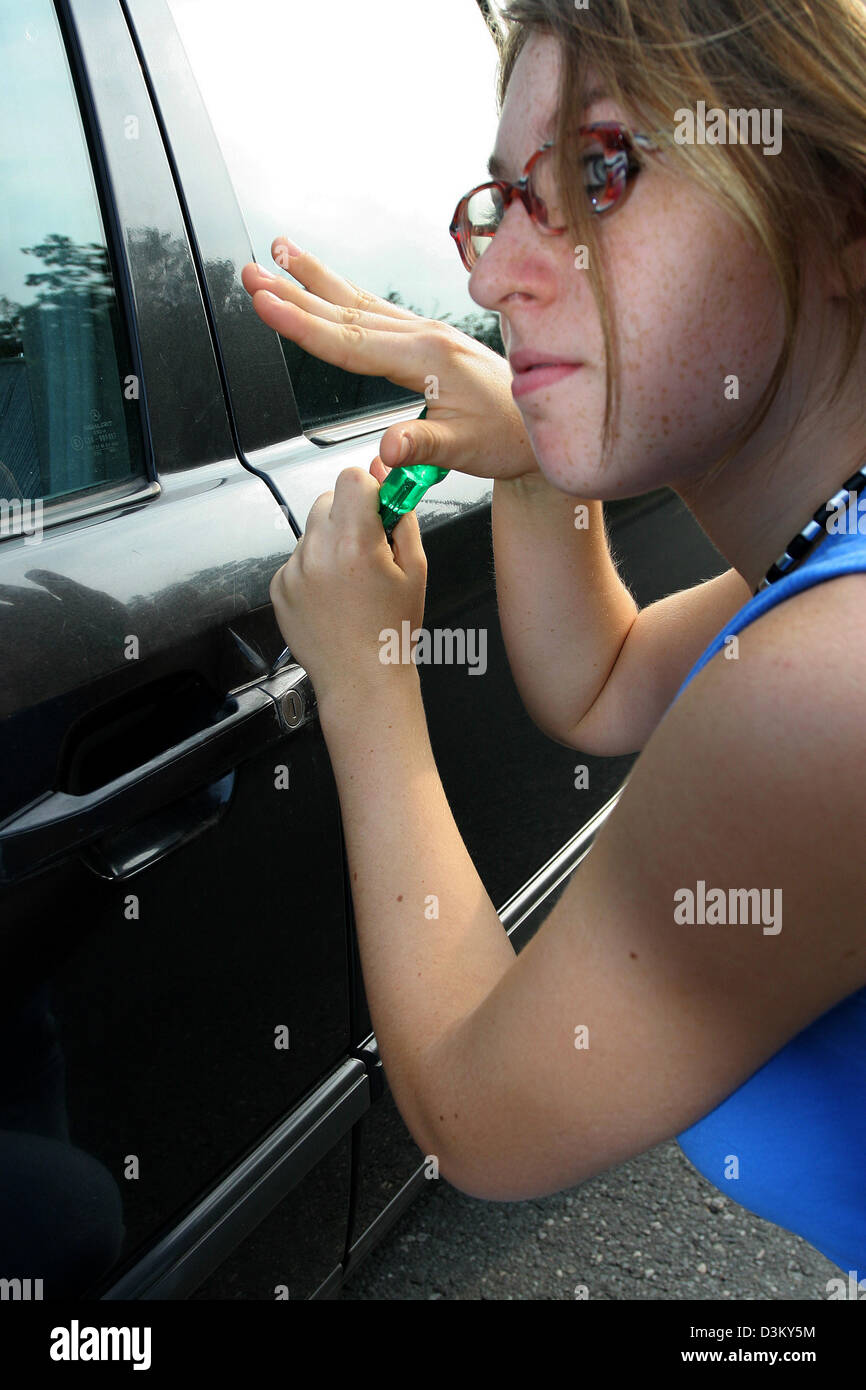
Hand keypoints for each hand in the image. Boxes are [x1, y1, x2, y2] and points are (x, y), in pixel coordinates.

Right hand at [241, 238, 539, 481]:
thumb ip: (422, 447)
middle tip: (251, 273)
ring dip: (314, 280)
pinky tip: (325, 284)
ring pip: (357, 303)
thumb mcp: (465, 450)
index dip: (301, 325)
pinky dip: (342, 293)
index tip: (265, 303)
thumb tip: (384, 452)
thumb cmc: (509, 439)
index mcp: (426, 358)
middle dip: (293, 292)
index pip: (349, 342)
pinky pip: (375, 310)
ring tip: (278, 255)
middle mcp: (422, 336)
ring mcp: (424, 334)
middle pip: (345, 312)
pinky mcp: (426, 340)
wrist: (541, 428)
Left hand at [269, 466, 426, 707]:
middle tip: (367, 548)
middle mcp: (317, 552)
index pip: (351, 478)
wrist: (362, 680)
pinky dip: (314, 568)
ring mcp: (293, 570)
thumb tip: (393, 486)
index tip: (378, 510)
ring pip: (312, 529)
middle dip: (349, 514)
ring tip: (350, 579)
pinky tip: (332, 596)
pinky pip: (297, 558)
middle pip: (328, 499)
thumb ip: (403, 519)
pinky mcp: (279, 587)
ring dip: (330, 541)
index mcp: (354, 543)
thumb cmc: (391, 631)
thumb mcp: (416, 569)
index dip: (369, 490)